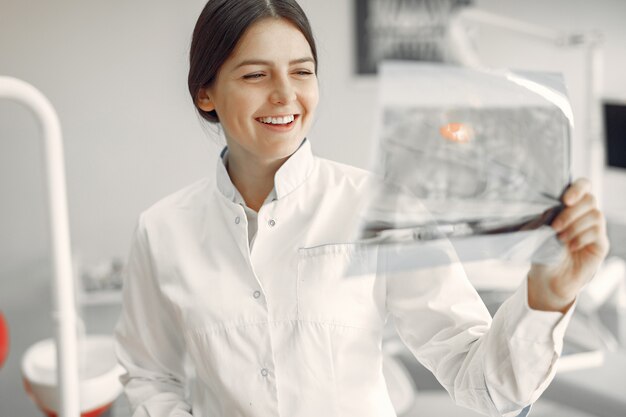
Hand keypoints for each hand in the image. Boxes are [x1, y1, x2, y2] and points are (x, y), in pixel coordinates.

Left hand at [527, 178, 609, 312]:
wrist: (548, 278)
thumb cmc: (543, 252)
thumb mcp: (540, 231)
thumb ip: (547, 217)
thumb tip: (549, 208)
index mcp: (570, 207)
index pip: (583, 186)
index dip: (577, 188)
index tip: (565, 200)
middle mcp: (585, 215)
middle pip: (590, 199)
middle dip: (571, 212)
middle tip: (555, 226)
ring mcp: (595, 229)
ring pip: (595, 215)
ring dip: (575, 226)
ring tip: (560, 239)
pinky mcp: (600, 244)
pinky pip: (597, 233)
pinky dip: (582, 238)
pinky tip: (570, 247)